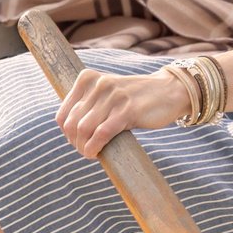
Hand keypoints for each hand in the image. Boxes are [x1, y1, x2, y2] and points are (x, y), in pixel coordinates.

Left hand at [55, 65, 192, 158]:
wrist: (169, 90)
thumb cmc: (134, 97)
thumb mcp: (107, 92)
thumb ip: (88, 104)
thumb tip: (68, 130)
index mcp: (88, 78)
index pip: (63, 114)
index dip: (66, 134)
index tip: (77, 142)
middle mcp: (98, 84)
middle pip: (72, 124)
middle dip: (75, 143)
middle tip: (85, 150)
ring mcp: (113, 96)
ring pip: (84, 129)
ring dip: (84, 148)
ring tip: (91, 153)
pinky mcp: (127, 110)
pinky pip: (101, 133)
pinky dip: (94, 147)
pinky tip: (96, 154)